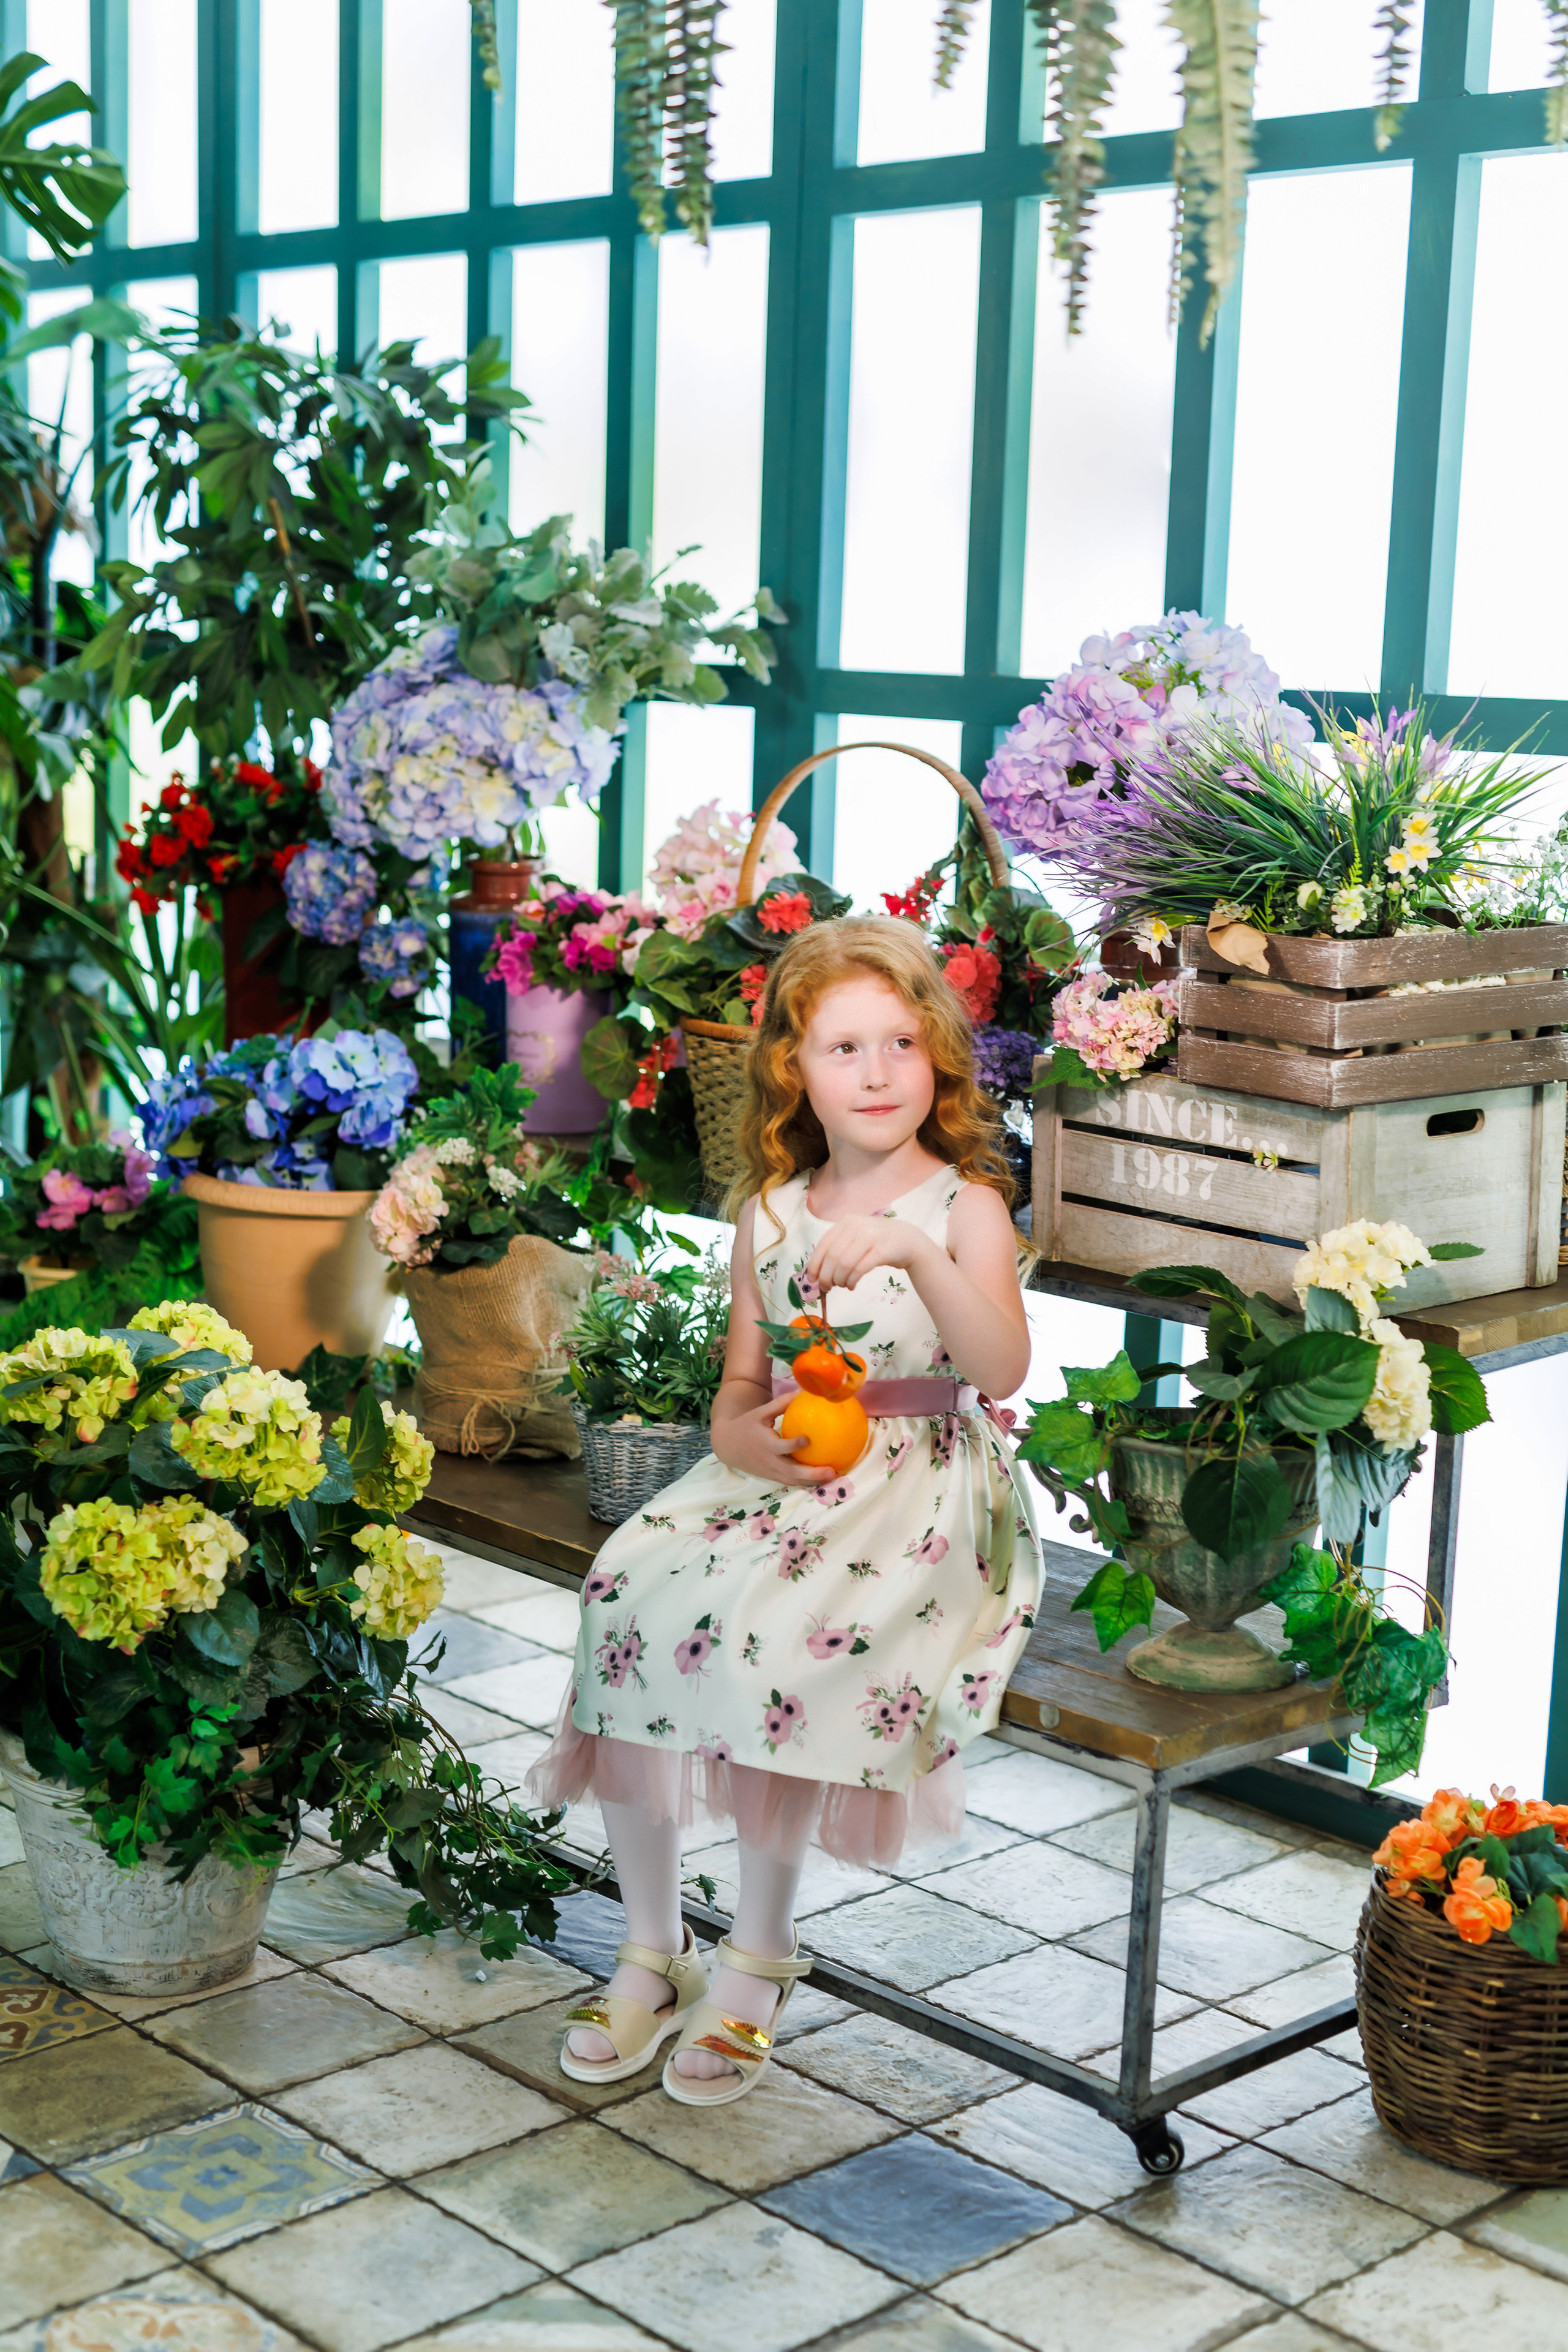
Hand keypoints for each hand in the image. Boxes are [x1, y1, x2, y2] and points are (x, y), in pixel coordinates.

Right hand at [711, 1391, 820, 1486]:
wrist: (727, 1446)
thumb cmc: (746, 1425)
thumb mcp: (760, 1413)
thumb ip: (781, 1403)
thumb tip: (803, 1391)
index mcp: (765, 1444)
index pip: (781, 1447)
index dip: (793, 1445)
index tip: (807, 1439)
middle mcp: (769, 1461)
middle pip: (791, 1472)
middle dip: (811, 1474)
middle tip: (831, 1471)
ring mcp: (771, 1471)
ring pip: (793, 1480)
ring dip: (813, 1481)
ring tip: (833, 1477)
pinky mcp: (772, 1476)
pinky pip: (790, 1481)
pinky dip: (805, 1482)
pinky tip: (822, 1478)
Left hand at [805, 1215, 931, 1296]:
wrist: (909, 1240)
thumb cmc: (877, 1242)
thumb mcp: (856, 1237)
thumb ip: (838, 1248)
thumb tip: (816, 1272)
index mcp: (846, 1222)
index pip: (823, 1245)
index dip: (815, 1264)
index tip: (812, 1280)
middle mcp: (857, 1226)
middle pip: (833, 1257)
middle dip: (826, 1276)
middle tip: (827, 1288)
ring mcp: (870, 1237)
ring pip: (844, 1264)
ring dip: (839, 1280)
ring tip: (842, 1285)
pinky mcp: (882, 1251)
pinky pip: (859, 1270)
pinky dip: (852, 1281)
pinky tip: (852, 1286)